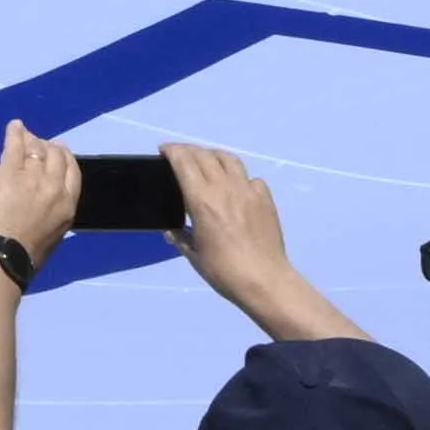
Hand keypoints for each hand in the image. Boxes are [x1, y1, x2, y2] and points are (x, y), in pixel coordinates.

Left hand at [0, 122, 79, 274]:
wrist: (3, 255)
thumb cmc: (23, 254)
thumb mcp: (50, 233)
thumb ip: (50, 211)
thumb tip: (43, 201)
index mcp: (68, 206)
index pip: (73, 173)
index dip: (66, 159)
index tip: (59, 153)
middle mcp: (55, 187)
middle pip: (58, 157)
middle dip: (50, 148)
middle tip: (40, 144)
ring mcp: (33, 177)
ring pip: (38, 148)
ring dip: (33, 140)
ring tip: (26, 135)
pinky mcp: (10, 171)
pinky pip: (16, 145)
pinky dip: (15, 132)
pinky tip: (14, 126)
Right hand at [166, 143, 325, 337]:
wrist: (264, 280)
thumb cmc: (224, 270)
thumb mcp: (194, 256)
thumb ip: (180, 237)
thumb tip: (172, 231)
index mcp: (202, 200)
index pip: (184, 162)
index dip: (172, 151)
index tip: (163, 150)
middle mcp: (225, 188)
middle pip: (204, 155)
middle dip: (188, 150)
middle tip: (180, 156)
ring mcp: (248, 191)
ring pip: (229, 159)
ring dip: (213, 155)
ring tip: (207, 162)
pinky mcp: (265, 199)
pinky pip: (251, 178)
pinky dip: (239, 177)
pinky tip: (237, 188)